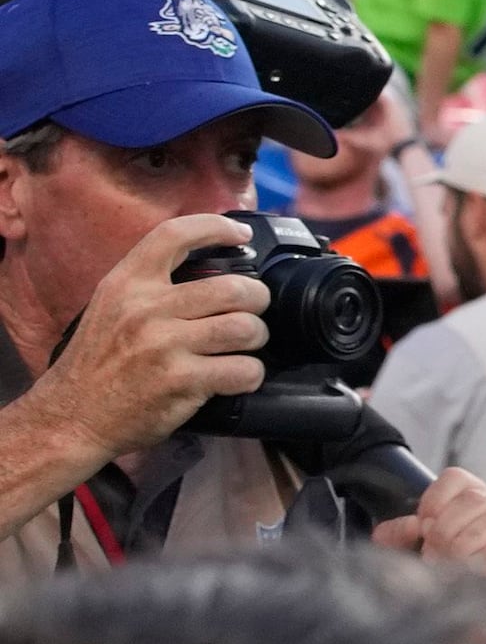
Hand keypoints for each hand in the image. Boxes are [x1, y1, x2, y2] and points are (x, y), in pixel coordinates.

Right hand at [36, 211, 270, 461]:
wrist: (70, 416)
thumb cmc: (97, 363)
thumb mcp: (110, 308)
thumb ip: (151, 285)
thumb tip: (210, 266)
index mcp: (126, 283)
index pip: (174, 234)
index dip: (216, 227)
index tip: (240, 234)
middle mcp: (145, 308)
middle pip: (234, 288)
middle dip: (256, 301)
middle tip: (251, 312)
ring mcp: (163, 345)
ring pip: (247, 328)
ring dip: (256, 339)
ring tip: (243, 346)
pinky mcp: (180, 381)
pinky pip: (244, 370)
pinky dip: (250, 375)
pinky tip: (235, 377)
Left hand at [380, 466, 485, 578]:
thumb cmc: (465, 575)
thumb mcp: (428, 551)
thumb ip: (405, 539)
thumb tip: (383, 534)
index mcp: (483, 497)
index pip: (457, 479)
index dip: (434, 500)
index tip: (422, 526)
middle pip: (475, 498)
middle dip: (446, 529)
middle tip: (432, 556)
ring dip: (466, 545)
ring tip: (451, 567)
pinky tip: (477, 571)